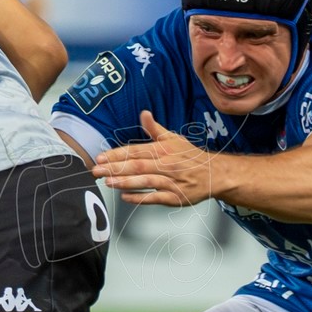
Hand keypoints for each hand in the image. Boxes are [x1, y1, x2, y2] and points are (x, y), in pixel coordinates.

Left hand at [93, 110, 218, 206]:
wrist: (215, 174)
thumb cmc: (191, 157)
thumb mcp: (174, 138)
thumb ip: (155, 128)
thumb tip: (143, 113)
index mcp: (164, 149)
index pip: (137, 151)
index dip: (118, 154)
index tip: (101, 157)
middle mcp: (167, 165)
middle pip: (138, 166)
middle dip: (115, 168)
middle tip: (96, 170)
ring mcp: (172, 182)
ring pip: (145, 182)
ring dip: (125, 182)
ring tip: (108, 181)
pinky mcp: (175, 197)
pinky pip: (155, 198)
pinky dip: (139, 198)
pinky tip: (125, 196)